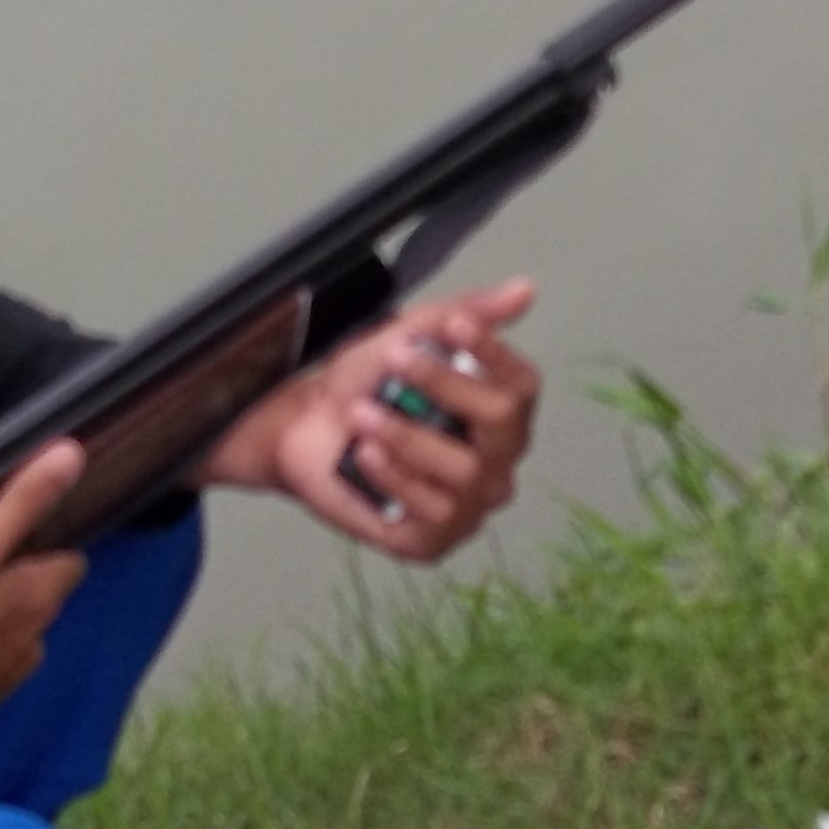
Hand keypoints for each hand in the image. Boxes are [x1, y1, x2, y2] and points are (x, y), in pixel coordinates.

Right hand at [0, 441, 89, 807]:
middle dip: (14, 575)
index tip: (12, 526)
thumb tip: (71, 457)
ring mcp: (5, 678)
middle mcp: (33, 641)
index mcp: (36, 600)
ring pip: (10, 631)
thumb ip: (20, 505)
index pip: (69, 560)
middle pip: (39, 596)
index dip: (44, 538)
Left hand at [193, 279, 539, 563]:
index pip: (523, 385)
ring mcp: (468, 504)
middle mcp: (496, 462)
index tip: (453, 325)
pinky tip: (364, 456)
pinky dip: (396, 478)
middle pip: (503, 426)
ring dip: (406, 435)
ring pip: (463, 472)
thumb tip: (524, 289)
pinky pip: (433, 513)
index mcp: (502, 412)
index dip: (493, 354)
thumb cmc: (365, 384)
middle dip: (445, 387)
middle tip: (396, 359)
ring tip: (362, 413)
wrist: (304, 428)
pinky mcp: (433, 540)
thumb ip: (468, 313)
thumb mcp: (411, 334)